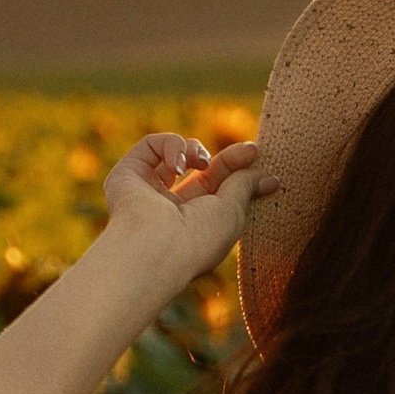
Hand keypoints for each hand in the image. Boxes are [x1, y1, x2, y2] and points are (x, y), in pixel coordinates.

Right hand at [101, 132, 260, 292]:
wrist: (157, 248)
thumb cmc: (199, 239)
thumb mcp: (234, 212)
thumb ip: (246, 186)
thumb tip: (268, 176)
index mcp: (194, 224)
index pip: (219, 187)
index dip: (239, 167)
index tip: (257, 154)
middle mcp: (169, 208)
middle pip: (201, 169)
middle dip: (225, 157)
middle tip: (249, 151)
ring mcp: (146, 191)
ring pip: (175, 152)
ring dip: (195, 150)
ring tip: (200, 163)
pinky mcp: (126, 175)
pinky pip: (151, 145)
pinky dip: (171, 146)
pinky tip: (176, 168)